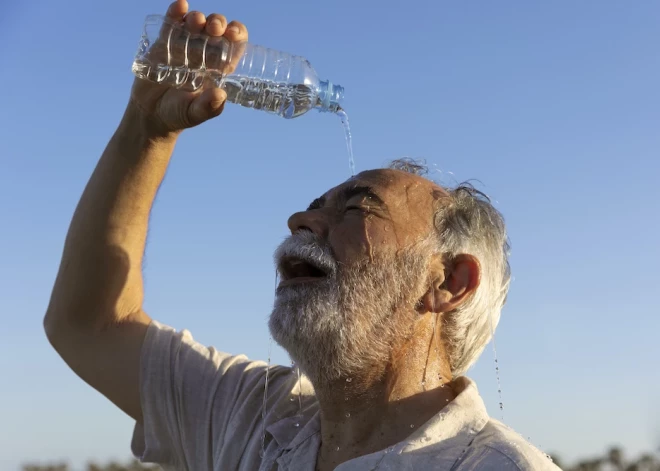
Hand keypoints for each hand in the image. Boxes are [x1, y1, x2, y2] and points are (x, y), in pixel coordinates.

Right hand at [129, 0, 248, 134]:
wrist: (151, 113)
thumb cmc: (179, 115)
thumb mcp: (195, 114)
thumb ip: (209, 107)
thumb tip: (220, 94)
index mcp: (218, 67)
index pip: (233, 45)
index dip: (237, 34)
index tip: (233, 33)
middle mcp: (204, 53)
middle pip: (216, 30)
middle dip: (218, 22)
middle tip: (214, 27)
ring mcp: (184, 46)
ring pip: (196, 23)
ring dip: (198, 18)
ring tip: (196, 22)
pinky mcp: (164, 43)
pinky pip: (171, 23)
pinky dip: (176, 12)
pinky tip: (180, 6)